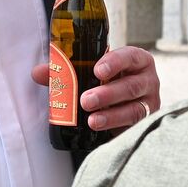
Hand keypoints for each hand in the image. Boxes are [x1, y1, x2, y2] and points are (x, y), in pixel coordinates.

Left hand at [31, 47, 160, 138]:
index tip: (98, 70)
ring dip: (111, 116)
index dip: (115, 62)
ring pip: (134, 109)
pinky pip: (134, 127)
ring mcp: (149, 102)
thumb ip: (64, 71)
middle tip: (85, 100)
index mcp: (135, 60)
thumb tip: (38, 73)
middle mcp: (147, 80)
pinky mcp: (145, 122)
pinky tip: (101, 130)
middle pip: (131, 86)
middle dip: (107, 94)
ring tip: (92, 120)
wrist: (122, 102)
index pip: (130, 56)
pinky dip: (116, 128)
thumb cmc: (105, 81)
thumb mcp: (88, 72)